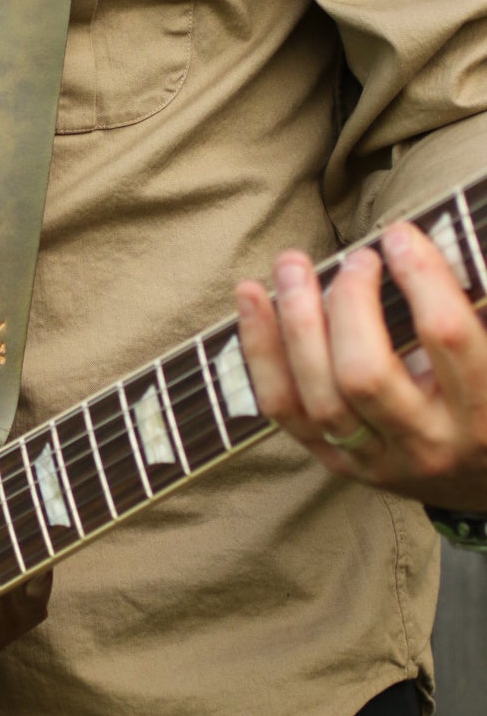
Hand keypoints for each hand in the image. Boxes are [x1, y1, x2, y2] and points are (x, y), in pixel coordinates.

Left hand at [236, 221, 486, 508]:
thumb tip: (415, 240)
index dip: (421, 276)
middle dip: (348, 303)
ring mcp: (376, 460)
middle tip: (355, 258)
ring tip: (292, 265)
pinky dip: (260, 349)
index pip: (446, 335)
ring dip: (295, 321)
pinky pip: (283, 407)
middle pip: (365, 374)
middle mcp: (429, 443)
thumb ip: (468, 304)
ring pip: (318, 396)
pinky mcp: (335, 462)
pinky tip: (252, 298)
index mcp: (486, 411)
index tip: (399, 236)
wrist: (480, 479)